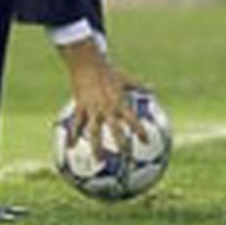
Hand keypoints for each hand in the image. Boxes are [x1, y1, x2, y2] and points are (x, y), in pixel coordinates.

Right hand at [59, 39, 147, 157]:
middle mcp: (108, 109)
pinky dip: (74, 135)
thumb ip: (139, 86)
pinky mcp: (81, 108)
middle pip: (115, 130)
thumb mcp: (126, 78)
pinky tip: (72, 147)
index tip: (146, 142)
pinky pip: (78, 124)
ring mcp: (93, 109)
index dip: (139, 131)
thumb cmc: (109, 71)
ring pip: (94, 132)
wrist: (88, 64)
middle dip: (121, 144)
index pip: (132, 120)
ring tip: (98, 160)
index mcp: (119, 103)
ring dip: (96, 147)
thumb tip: (153, 89)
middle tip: (126, 157)